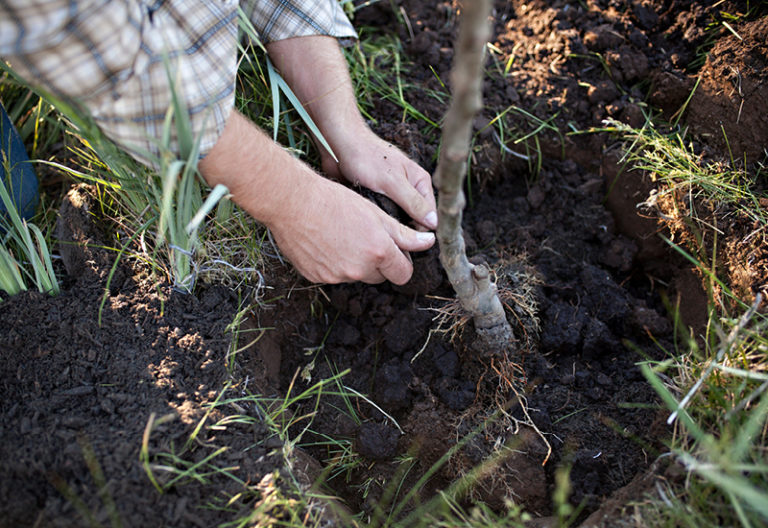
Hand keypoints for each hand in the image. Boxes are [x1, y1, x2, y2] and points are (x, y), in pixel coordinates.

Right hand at [200, 111, 433, 284]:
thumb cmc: (335, 200)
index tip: (395, 253)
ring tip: (341, 235)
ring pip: (355, 275)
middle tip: (366, 238)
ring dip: (354, 262)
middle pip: (379, 277)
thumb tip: (428, 242)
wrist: (293, 203)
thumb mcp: (375, 213)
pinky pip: (333, 275)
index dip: (401, 263)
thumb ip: (404, 233)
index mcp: (378, 253)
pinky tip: (324, 243)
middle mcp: (359, 270)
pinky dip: (332, 264)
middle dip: (378, 263)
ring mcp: (336, 276)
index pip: (403, 274)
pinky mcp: (317, 278)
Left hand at [265, 37, 436, 230]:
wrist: (339, 144)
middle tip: (396, 246)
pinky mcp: (378, 198)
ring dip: (393, 229)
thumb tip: (434, 223)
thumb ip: (413, 203)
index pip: (432, 214)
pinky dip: (380, 222)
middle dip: (408, 233)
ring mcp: (394, 194)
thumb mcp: (392, 182)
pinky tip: (373, 230)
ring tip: (382, 239)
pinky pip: (384, 216)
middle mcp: (410, 189)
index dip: (425, 231)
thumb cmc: (365, 157)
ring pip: (399, 220)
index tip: (414, 245)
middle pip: (416, 220)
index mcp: (420, 182)